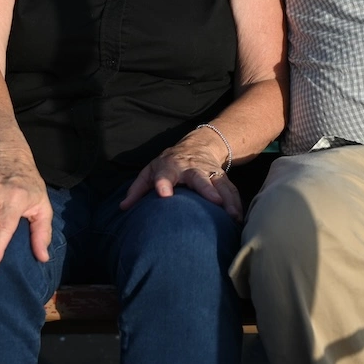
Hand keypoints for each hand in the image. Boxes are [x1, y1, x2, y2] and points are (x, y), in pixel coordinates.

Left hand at [120, 141, 242, 220]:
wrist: (198, 145)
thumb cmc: (169, 163)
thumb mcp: (150, 170)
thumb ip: (138, 189)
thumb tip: (123, 207)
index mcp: (170, 166)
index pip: (165, 174)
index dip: (163, 183)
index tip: (164, 195)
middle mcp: (192, 168)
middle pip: (199, 178)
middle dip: (207, 189)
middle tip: (214, 202)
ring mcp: (209, 172)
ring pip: (220, 184)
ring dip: (227, 200)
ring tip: (232, 216)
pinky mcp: (222, 178)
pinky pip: (231, 190)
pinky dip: (236, 204)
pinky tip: (239, 219)